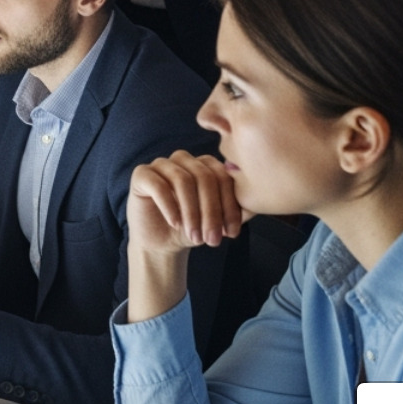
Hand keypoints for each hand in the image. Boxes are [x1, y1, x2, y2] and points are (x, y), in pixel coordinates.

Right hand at [127, 150, 250, 255]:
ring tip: (195, 237)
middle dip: (211, 212)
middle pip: (204, 177)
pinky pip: (158, 185)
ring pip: (183, 180)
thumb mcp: (220, 220)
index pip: (223, 177)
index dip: (229, 205)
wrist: (162, 243)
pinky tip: (175, 224)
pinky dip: (170, 206)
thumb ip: (240, 209)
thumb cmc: (193, 228)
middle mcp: (184, 159)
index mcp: (206, 165)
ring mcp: (162, 164)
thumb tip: (260, 200)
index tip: (232, 233)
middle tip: (213, 240)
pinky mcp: (142, 174)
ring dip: (192, 213)